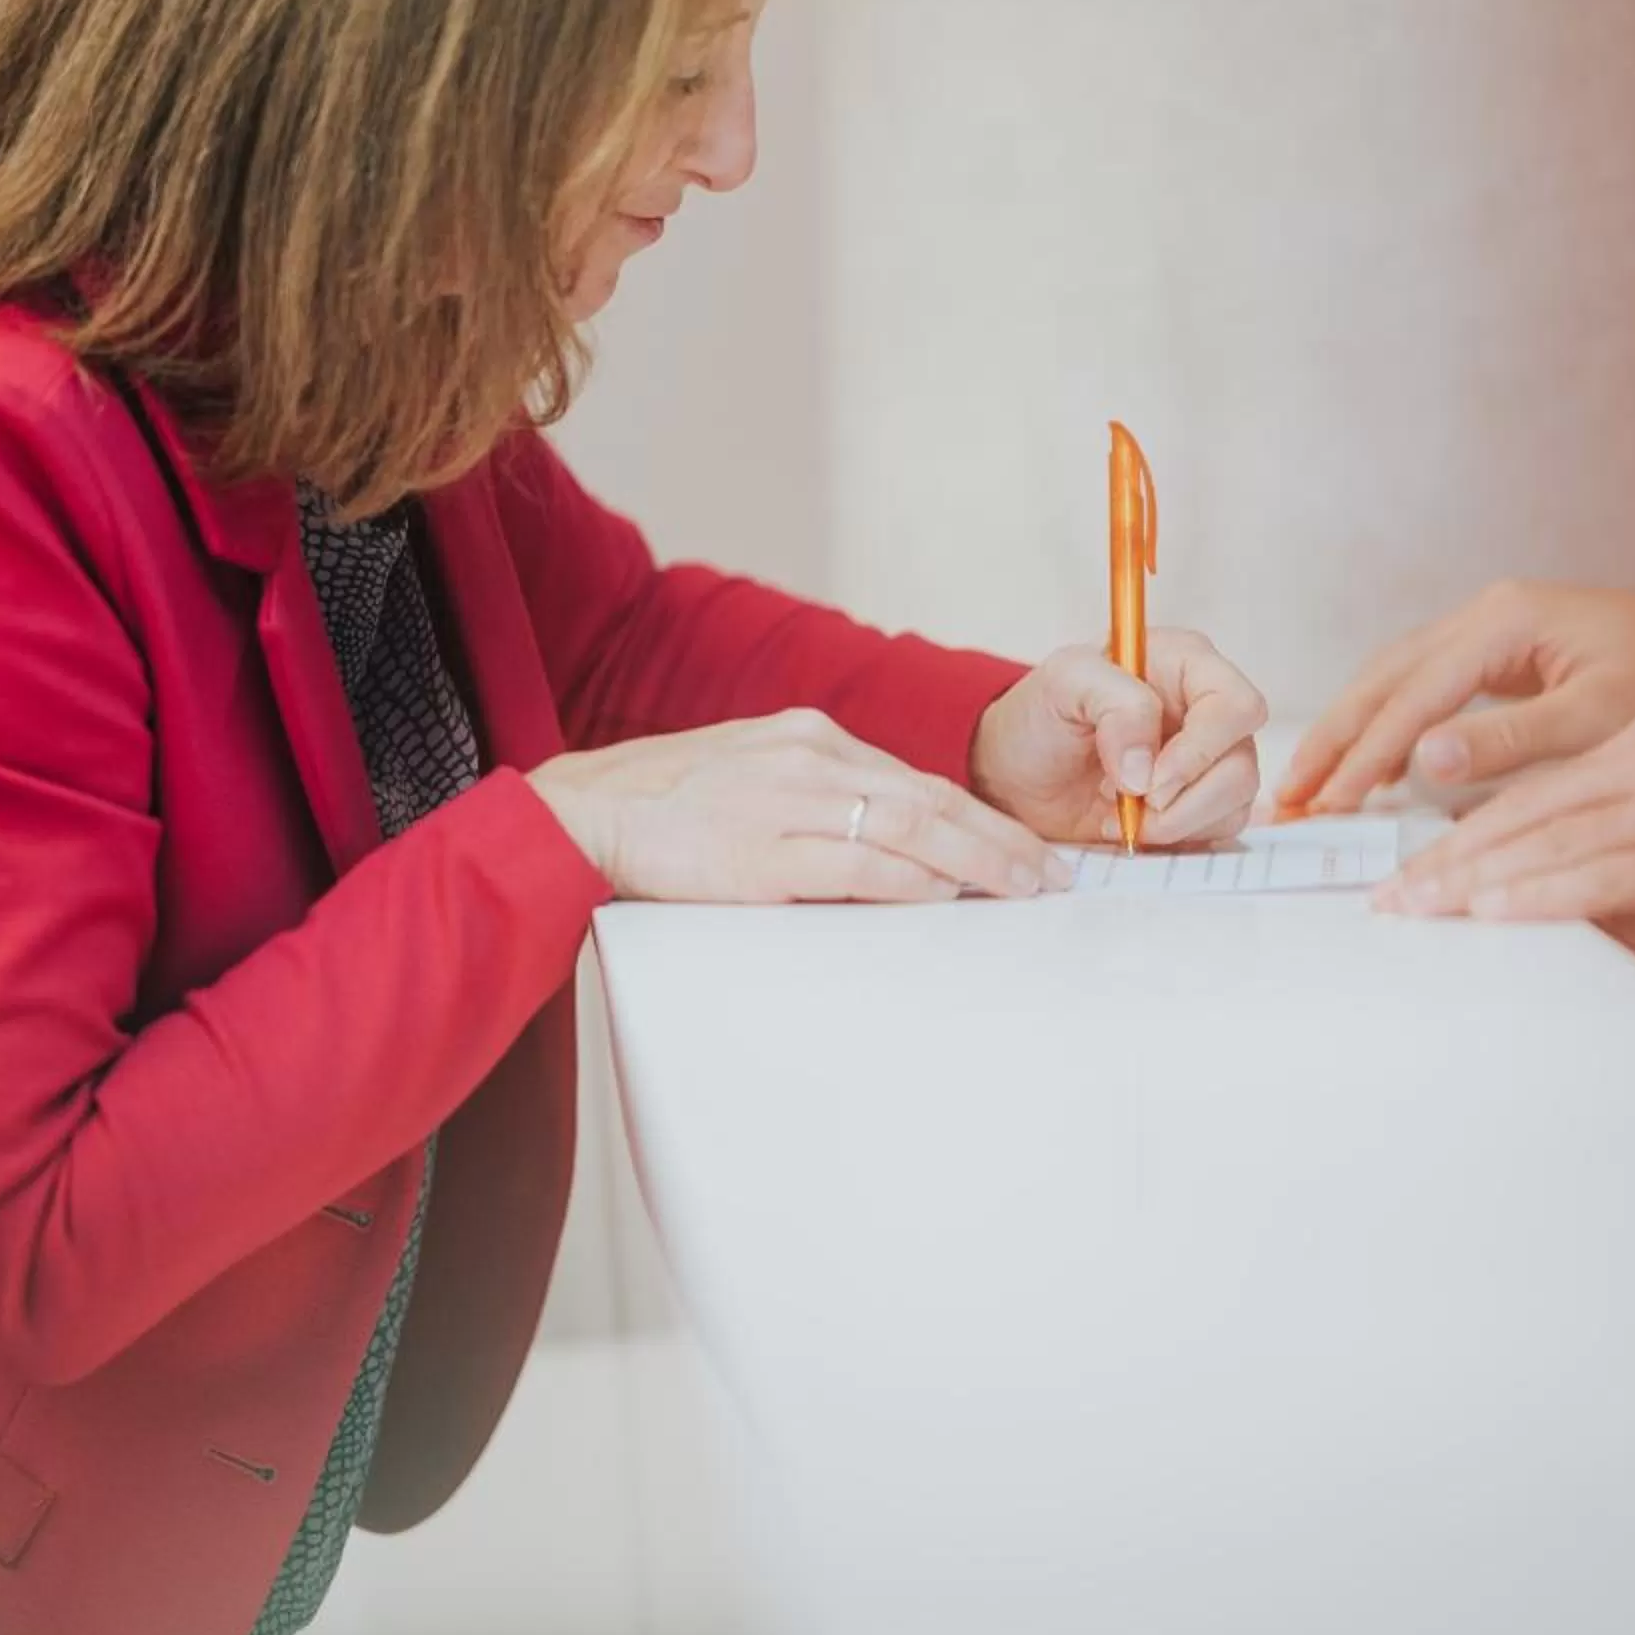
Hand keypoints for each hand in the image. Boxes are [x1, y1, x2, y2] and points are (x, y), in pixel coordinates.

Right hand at [527, 709, 1070, 903]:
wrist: (584, 813)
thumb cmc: (668, 806)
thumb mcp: (756, 775)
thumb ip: (821, 798)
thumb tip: (890, 841)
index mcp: (810, 738)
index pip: (917, 779)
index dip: (979, 817)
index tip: (1024, 846)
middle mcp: (808, 759)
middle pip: (929, 799)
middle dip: (999, 840)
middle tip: (1050, 875)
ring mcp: (786, 803)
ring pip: (906, 828)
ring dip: (975, 860)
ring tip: (1021, 890)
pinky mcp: (759, 852)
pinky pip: (851, 865)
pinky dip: (905, 879)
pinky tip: (943, 896)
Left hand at [971, 629, 1269, 845]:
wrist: (1016, 772)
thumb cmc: (1040, 714)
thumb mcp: (1064, 683)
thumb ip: (1115, 705)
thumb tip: (1147, 769)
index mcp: (1187, 664)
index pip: (1236, 706)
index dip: (1202, 750)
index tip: (1150, 782)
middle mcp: (1207, 712)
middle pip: (1241, 764)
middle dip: (1185, 798)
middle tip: (1129, 804)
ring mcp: (1208, 761)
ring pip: (1235, 803)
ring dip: (1174, 822)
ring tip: (1118, 811)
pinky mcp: (1200, 804)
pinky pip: (1216, 830)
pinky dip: (1172, 838)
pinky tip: (1127, 823)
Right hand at [1280, 582, 1634, 817]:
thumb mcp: (1598, 716)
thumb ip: (1508, 740)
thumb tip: (1422, 760)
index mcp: (1505, 621)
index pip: (1413, 695)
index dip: (1364, 754)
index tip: (1328, 805)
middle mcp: (1489, 615)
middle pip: (1384, 677)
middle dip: (1333, 737)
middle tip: (1285, 796)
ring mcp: (1492, 629)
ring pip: (1396, 679)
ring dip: (1351, 731)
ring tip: (1308, 786)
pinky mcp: (1502, 652)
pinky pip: (1424, 686)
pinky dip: (1388, 725)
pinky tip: (1372, 766)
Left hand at [1372, 706, 1634, 949]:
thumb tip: (1592, 897)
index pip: (1544, 785)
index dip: (1472, 828)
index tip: (1421, 867)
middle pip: (1532, 808)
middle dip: (1451, 859)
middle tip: (1390, 897)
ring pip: (1554, 840)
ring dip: (1475, 882)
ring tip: (1416, 913)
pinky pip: (1603, 876)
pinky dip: (1538, 897)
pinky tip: (1492, 915)